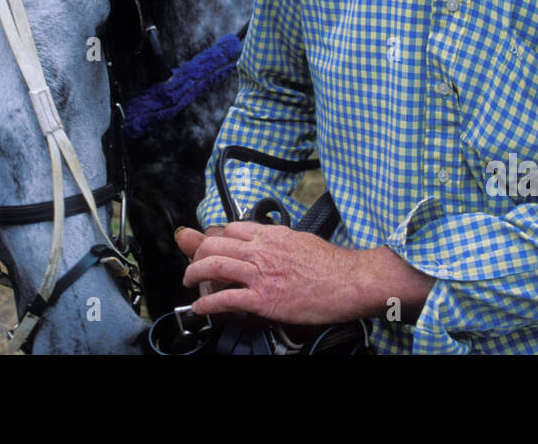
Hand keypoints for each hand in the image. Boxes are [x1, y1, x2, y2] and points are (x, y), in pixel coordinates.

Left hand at [175, 222, 431, 324]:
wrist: (349, 281)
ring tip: (188, 281)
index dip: (215, 236)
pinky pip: (225, 299)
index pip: (231, 228)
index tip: (210, 245)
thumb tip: (268, 238)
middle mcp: (260, 250)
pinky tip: (199, 308)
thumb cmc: (331, 264)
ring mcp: (259, 275)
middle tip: (192, 264)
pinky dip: (207, 304)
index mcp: (270, 235)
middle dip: (196, 253)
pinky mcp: (262, 299)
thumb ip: (279, 239)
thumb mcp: (301, 239)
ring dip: (193, 274)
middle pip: (214, 243)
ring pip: (213, 266)